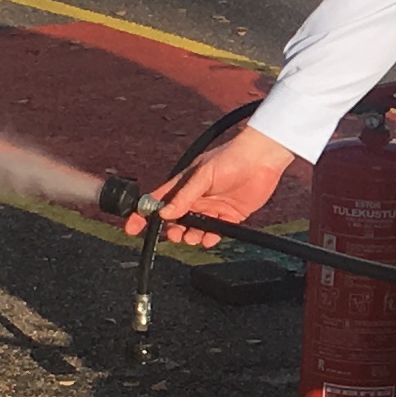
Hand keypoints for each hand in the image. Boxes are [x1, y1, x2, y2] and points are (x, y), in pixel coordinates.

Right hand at [148, 126, 297, 249]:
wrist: (262, 158)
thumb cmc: (230, 158)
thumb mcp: (203, 175)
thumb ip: (184, 196)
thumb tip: (165, 214)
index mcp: (184, 183)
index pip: (158, 200)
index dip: (144, 214)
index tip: (133, 228)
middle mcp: (196, 197)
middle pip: (175, 219)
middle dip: (172, 230)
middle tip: (175, 234)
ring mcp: (212, 207)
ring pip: (194, 228)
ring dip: (190, 235)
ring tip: (193, 236)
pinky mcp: (229, 215)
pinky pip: (215, 231)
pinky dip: (210, 237)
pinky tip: (209, 238)